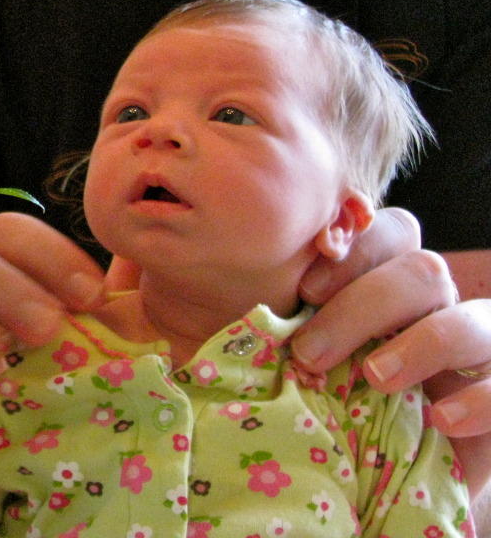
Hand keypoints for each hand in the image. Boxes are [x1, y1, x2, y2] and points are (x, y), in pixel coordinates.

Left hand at [292, 207, 490, 495]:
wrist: (379, 473)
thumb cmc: (328, 403)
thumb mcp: (301, 360)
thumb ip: (279, 329)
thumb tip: (240, 317)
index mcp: (389, 282)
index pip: (391, 232)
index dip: (355, 248)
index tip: (305, 287)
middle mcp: (438, 307)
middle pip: (422, 271)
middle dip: (363, 304)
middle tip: (311, 352)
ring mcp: (478, 350)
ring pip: (472, 319)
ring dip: (420, 344)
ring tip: (374, 379)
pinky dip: (478, 399)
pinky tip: (440, 421)